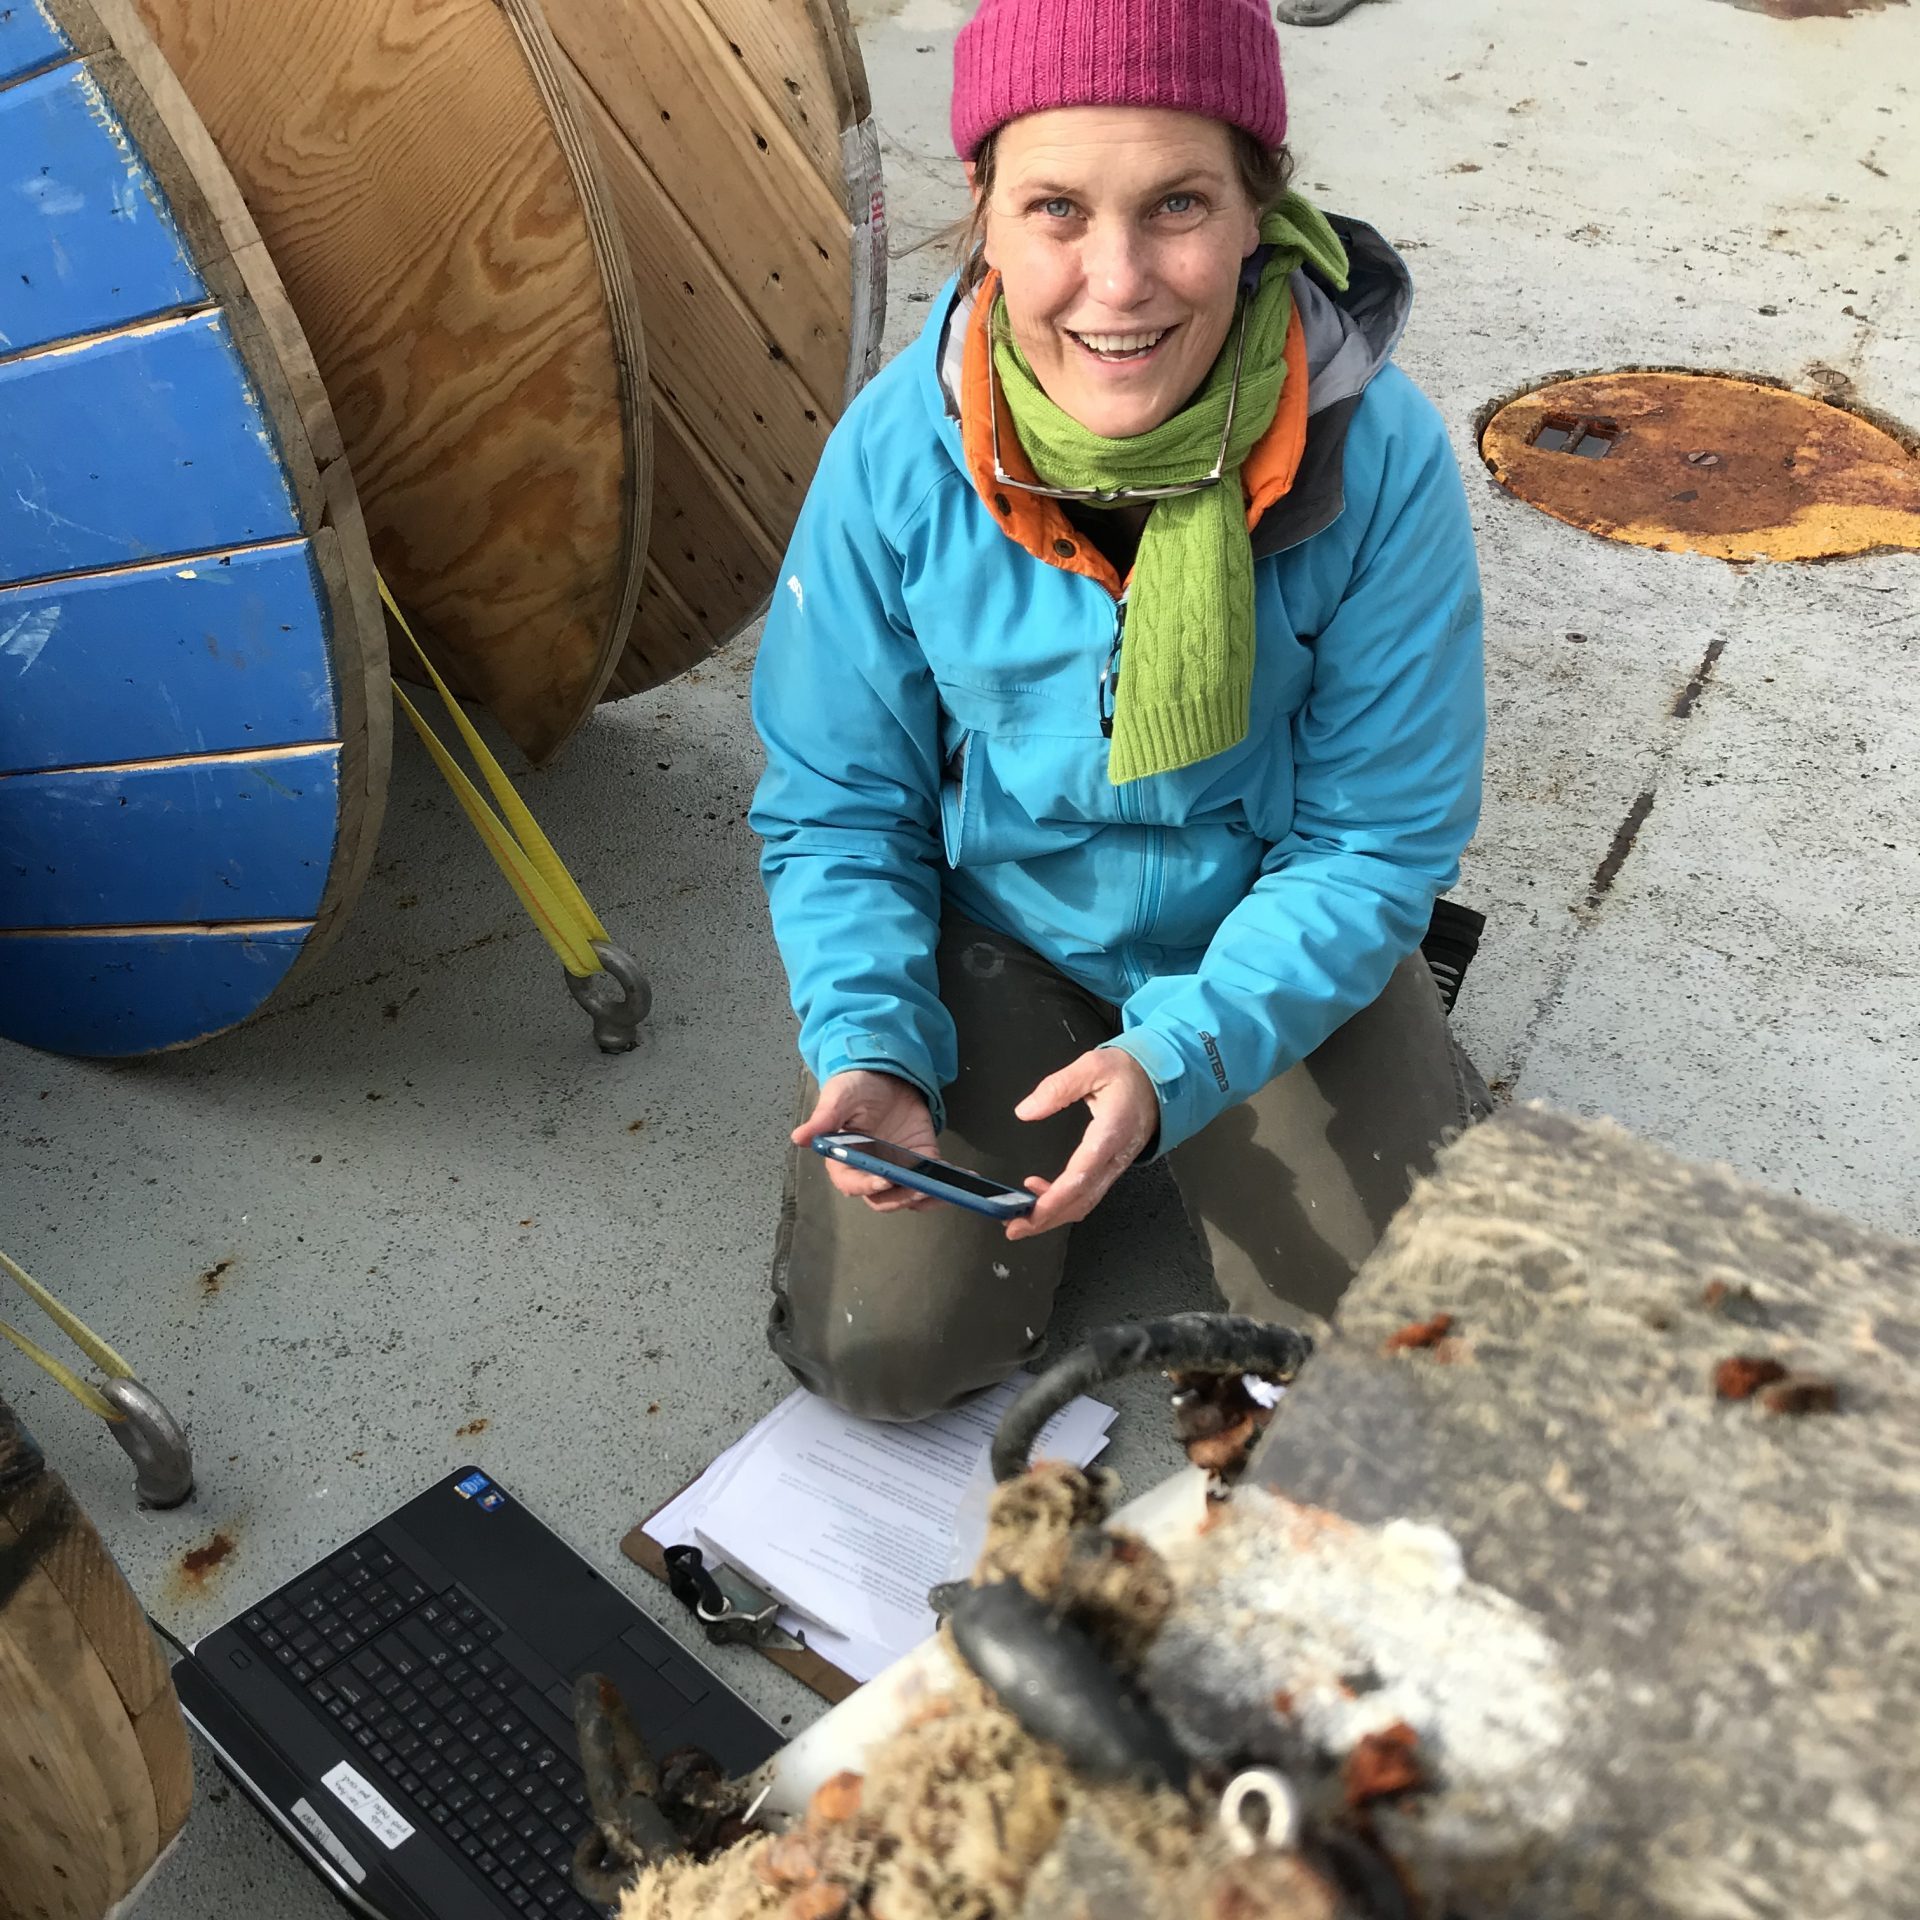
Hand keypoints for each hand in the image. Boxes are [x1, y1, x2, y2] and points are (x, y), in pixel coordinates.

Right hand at [794, 1070, 940, 1212]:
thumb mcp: (839, 1096)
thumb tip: (799, 1137)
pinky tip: (964, 1180)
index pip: (851, 1182)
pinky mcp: (920, 1160)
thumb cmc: (856, 1086)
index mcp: (844, 1160)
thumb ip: (824, 1118)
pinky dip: (948, 1184)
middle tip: (919, 1188)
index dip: (866, 1186)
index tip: (883, 1179)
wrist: (886, 1074)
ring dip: (926, 1198)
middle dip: (901, 1196)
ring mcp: (897, 1168)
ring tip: (944, 1191)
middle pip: (882, 1198)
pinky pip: (933, 1180)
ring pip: (909, 1196)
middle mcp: (870, 1170)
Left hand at [1005, 1047, 1157, 1239]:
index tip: (1028, 1212)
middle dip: (1047, 1219)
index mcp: (1110, 1134)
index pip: (1081, 1176)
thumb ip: (1058, 1088)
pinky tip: (1041, 1195)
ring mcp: (1115, 1166)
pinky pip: (1088, 1193)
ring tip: (1021, 1218)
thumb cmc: (1130, 1073)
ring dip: (1053, 1216)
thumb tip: (1026, 1111)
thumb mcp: (1093, 1067)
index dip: (1054, 1199)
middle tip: (1013, 1227)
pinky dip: (1064, 1203)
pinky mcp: (1111, 1167)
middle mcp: (1115, 1158)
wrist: (1162, 1082)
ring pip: (1084, 1202)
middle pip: (1081, 1201)